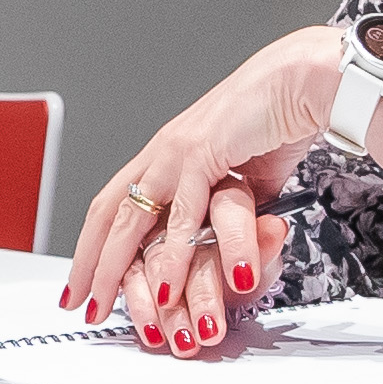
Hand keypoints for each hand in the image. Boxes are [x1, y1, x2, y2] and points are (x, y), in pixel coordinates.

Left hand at [62, 30, 340, 351]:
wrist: (305, 79)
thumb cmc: (280, 118)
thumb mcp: (244, 175)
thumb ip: (227, 206)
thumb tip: (225, 234)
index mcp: (168, 152)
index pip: (115, 203)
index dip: (94, 243)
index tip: (84, 277)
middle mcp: (164, 151)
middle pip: (109, 214)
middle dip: (89, 262)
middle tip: (77, 301)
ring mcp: (179, 151)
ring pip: (133, 218)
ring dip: (115, 267)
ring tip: (103, 304)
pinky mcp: (204, 153)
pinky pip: (182, 215)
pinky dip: (172, 255)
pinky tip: (164, 285)